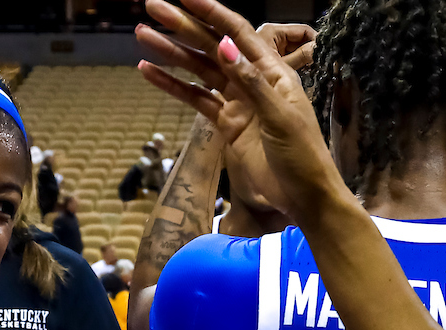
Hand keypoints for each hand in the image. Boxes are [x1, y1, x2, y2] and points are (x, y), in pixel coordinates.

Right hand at [137, 2, 326, 219]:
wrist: (301, 196)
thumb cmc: (302, 155)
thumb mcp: (280, 117)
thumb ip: (252, 82)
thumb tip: (225, 47)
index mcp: (274, 71)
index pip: (238, 33)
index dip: (212, 13)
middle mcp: (253, 80)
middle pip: (212, 45)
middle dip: (183, 25)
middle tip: (153, 6)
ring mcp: (236, 102)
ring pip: (198, 70)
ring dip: (171, 53)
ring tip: (143, 35)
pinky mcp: (225, 125)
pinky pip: (195, 100)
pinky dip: (172, 87)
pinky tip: (150, 73)